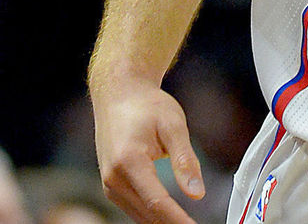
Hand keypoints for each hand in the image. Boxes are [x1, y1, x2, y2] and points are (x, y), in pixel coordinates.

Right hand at [91, 77, 204, 223]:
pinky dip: (152, 216)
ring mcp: (110, 184)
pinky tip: (171, 218)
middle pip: (147, 214)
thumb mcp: (173, 125)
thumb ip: (185, 160)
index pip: (157, 202)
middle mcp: (114, 178)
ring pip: (139, 215)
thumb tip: (197, 194)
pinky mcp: (112, 186)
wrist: (119, 95)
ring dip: (163, 223)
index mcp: (129, 161)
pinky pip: (134, 208)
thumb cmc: (147, 106)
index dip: (178, 219)